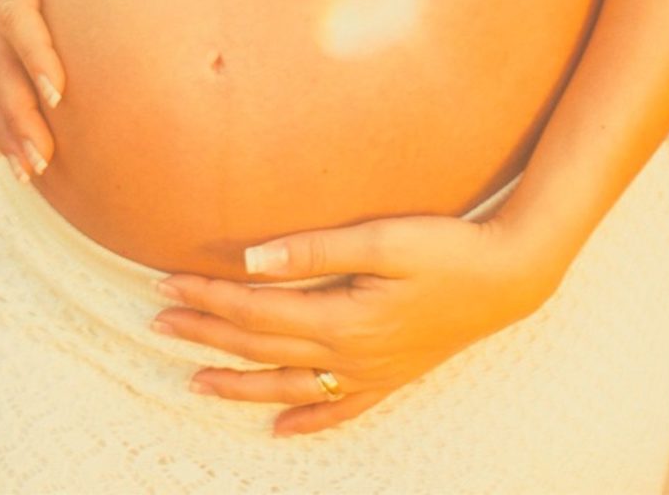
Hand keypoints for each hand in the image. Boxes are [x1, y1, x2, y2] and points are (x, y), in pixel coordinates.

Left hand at [151, 212, 566, 435]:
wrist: (510, 279)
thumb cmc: (447, 249)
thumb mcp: (382, 239)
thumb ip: (316, 249)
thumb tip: (253, 258)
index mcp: (344, 318)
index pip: (256, 310)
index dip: (208, 297)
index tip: (165, 282)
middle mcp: (352, 355)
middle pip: (262, 348)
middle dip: (206, 337)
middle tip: (157, 324)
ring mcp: (372, 372)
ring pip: (290, 385)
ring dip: (239, 384)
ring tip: (194, 383)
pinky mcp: (392, 377)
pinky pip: (340, 408)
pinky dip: (307, 419)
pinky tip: (279, 429)